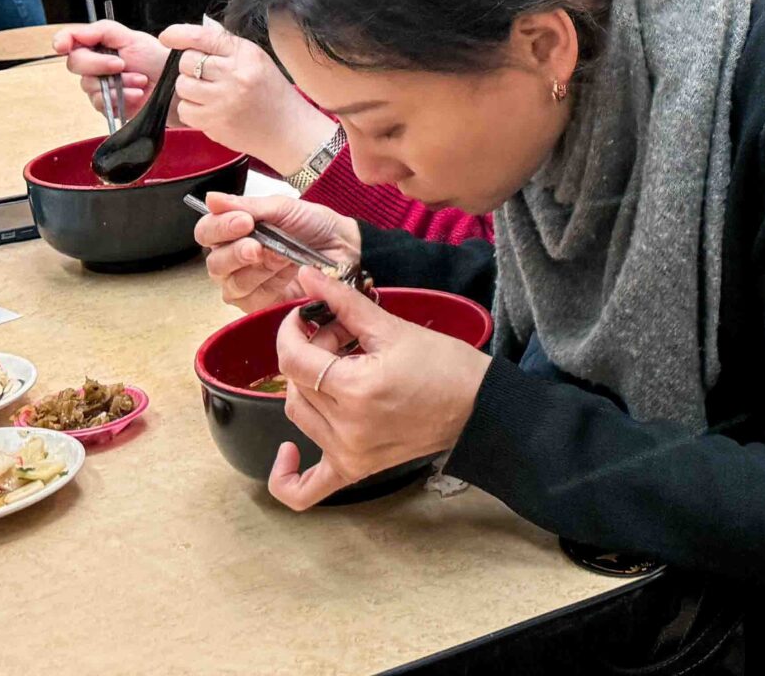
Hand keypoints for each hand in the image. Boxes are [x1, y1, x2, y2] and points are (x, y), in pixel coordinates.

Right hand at [53, 20, 171, 117]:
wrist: (177, 84)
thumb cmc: (157, 59)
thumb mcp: (133, 38)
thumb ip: (103, 31)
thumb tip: (77, 33)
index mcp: (99, 45)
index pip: (70, 40)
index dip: (62, 41)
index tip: (62, 46)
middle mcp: (95, 65)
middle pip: (75, 64)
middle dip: (98, 64)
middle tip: (121, 64)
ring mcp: (99, 86)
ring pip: (89, 85)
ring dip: (118, 83)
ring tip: (140, 80)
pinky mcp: (107, 106)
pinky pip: (101, 103)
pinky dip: (121, 97)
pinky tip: (137, 94)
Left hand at [162, 22, 335, 173]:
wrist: (287, 130)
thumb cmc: (271, 93)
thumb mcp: (257, 60)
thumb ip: (226, 48)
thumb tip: (190, 37)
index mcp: (246, 54)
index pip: (203, 37)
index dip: (179, 34)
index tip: (167, 37)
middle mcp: (235, 74)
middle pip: (187, 61)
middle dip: (190, 68)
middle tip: (206, 76)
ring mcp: (223, 100)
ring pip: (182, 85)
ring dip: (189, 89)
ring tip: (208, 94)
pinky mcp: (214, 122)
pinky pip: (185, 110)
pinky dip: (192, 110)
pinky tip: (209, 110)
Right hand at [196, 190, 360, 314]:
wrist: (346, 249)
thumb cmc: (316, 225)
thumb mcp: (285, 209)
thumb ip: (248, 206)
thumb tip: (210, 199)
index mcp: (236, 231)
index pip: (207, 231)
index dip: (219, 227)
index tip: (243, 222)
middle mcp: (234, 258)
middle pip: (213, 261)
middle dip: (236, 252)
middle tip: (258, 246)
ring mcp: (245, 283)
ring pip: (229, 282)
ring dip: (256, 269)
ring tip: (281, 257)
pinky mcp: (259, 304)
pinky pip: (247, 299)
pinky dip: (265, 285)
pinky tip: (284, 274)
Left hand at [266, 268, 489, 509]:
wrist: (477, 406)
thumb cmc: (445, 365)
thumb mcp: (393, 328)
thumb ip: (344, 302)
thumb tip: (307, 276)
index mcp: (356, 389)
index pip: (294, 359)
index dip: (291, 330)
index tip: (304, 314)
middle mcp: (346, 427)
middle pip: (297, 383)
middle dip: (310, 351)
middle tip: (340, 334)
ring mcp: (349, 453)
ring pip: (298, 415)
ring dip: (307, 385)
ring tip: (338, 368)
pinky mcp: (355, 469)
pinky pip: (305, 489)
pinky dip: (287, 476)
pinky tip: (287, 452)